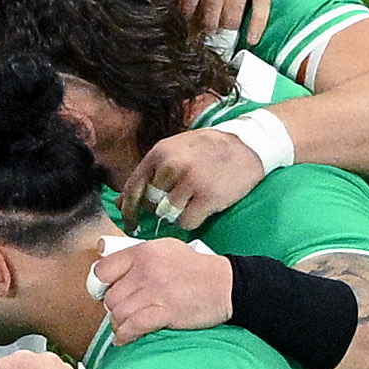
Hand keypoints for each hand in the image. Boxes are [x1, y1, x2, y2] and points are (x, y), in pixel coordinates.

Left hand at [93, 238, 235, 340]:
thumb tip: (102, 251)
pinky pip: (133, 327)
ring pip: (119, 314)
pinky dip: (126, 336)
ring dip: (120, 323)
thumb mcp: (165, 249)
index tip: (107, 291)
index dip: (100, 284)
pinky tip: (126, 338)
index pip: (103, 270)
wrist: (226, 285)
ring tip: (128, 325)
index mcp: (143, 252)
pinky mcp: (164, 312)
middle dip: (114, 308)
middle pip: (110, 297)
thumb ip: (136, 254)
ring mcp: (155, 291)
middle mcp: (145, 270)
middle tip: (125, 311)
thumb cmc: (194, 268)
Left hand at [137, 125, 276, 232]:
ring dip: (178, 214)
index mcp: (160, 153)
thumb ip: (149, 173)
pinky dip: (191, 222)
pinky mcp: (208, 197)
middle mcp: (172, 166)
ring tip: (193, 200)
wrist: (248, 144)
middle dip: (160, 209)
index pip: (133, 188)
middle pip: (152, 204)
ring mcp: (190, 181)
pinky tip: (202, 209)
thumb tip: (120, 201)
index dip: (128, 210)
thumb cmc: (208, 149)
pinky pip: (186, 223)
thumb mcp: (175, 151)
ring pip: (169, 215)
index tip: (130, 223)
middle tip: (178, 202)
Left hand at [154, 0, 277, 46]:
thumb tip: (157, 6)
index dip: (184, 24)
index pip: (187, 11)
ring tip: (218, 33)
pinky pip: (262, 7)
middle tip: (200, 37)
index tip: (182, 33)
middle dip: (203, 31)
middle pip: (210, 19)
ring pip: (232, 18)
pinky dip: (256, 27)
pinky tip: (250, 40)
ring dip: (224, 30)